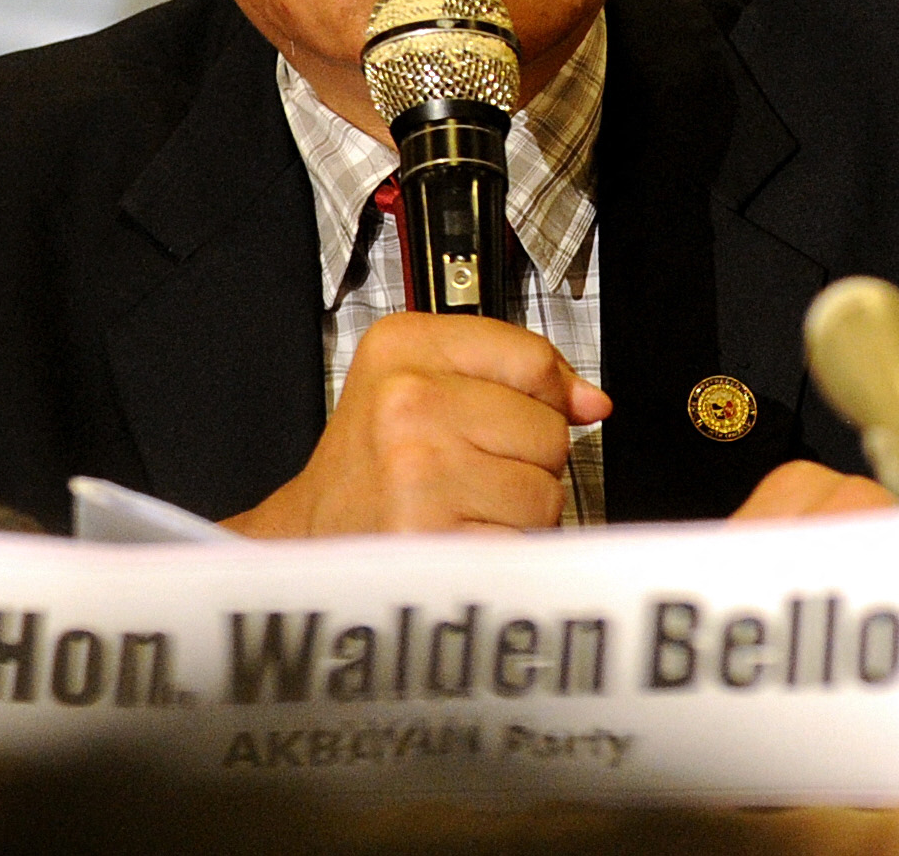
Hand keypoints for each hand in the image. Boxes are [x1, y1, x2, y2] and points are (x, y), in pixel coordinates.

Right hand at [224, 311, 611, 536]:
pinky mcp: (431, 539)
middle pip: (548, 429)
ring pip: (545, 491)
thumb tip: (590, 401)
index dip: (541, 397)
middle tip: (468, 472)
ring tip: (461, 506)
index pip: (533, 360)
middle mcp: (407, 403)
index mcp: (404, 348)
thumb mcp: (422, 379)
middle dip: (524, 461)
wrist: (307, 540)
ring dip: (516, 511)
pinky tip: (461, 539)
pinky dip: (505, 552)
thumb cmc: (370, 465)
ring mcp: (418, 471)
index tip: (512, 418)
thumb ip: (516, 373)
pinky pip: (523, 542)